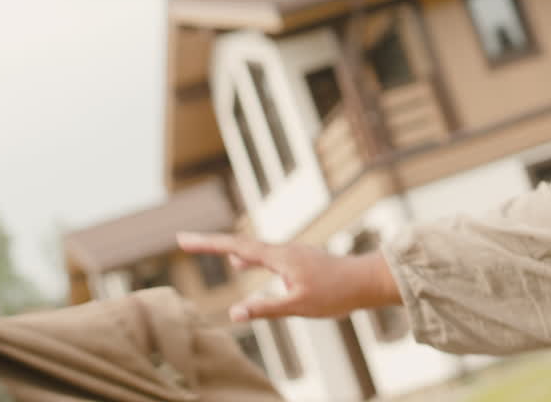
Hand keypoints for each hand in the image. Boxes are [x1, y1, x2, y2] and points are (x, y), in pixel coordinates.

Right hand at [176, 232, 402, 321]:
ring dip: (228, 249)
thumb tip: (234, 312)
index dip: (208, 243)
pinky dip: (247, 257)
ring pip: (253, 249)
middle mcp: (284, 250)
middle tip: (185, 241)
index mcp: (280, 257)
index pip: (236, 248)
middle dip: (212, 243)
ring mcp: (292, 253)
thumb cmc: (336, 294)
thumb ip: (266, 309)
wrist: (367, 281)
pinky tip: (245, 265)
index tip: (182, 239)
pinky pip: (265, 256)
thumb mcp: (298, 306)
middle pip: (240, 244)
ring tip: (210, 250)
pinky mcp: (299, 260)